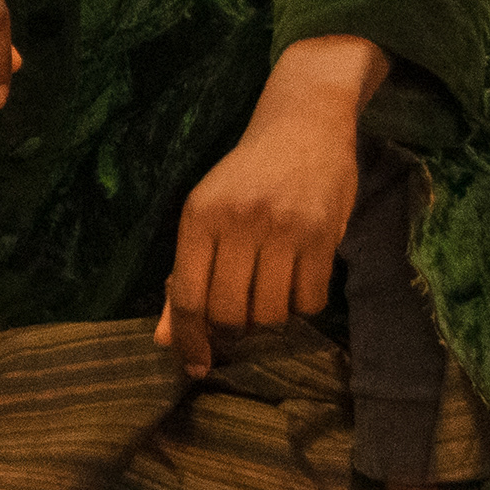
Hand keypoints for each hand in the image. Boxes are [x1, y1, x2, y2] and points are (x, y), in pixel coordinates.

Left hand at [156, 35, 387, 371]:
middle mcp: (239, 222)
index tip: (195, 364)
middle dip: (234, 328)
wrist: (303, 125)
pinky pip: (310, 301)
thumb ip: (184, 278)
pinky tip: (298, 280)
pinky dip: (303, 304)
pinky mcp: (323, 235)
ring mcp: (284, 228)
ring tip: (270, 291)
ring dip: (269, 317)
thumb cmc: (245, 177)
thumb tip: (166, 340)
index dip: (189, 338)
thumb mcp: (205, 216)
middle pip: (231, 313)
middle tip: (240, 313)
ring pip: (271, 313)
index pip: (187, 296)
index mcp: (199, 216)